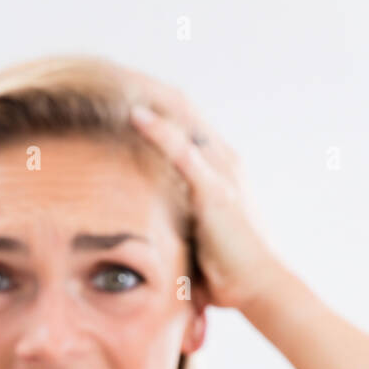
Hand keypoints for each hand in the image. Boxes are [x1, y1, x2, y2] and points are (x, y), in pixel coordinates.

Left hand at [125, 79, 290, 322]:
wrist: (260, 288)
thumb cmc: (229, 273)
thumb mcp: (196, 239)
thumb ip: (177, 223)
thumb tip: (145, 238)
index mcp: (221, 169)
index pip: (186, 124)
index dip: (156, 107)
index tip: (120, 97)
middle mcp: (224, 161)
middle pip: (183, 111)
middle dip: (148, 91)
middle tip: (108, 81)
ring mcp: (221, 171)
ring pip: (182, 119)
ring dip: (149, 98)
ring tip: (114, 84)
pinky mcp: (214, 188)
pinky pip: (182, 149)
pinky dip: (157, 129)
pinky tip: (133, 114)